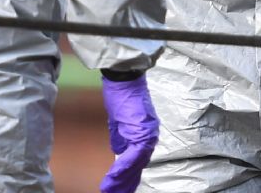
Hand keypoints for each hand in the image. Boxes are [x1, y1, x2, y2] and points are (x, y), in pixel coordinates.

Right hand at [100, 75, 158, 192]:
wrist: (123, 78)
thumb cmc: (121, 95)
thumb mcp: (119, 122)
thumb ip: (121, 139)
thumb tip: (118, 153)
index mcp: (145, 135)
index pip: (137, 161)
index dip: (128, 177)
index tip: (120, 188)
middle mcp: (150, 136)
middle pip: (138, 167)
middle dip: (126, 183)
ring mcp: (148, 135)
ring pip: (136, 165)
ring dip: (121, 180)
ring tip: (109, 191)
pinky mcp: (143, 132)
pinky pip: (132, 156)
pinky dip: (122, 168)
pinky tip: (112, 177)